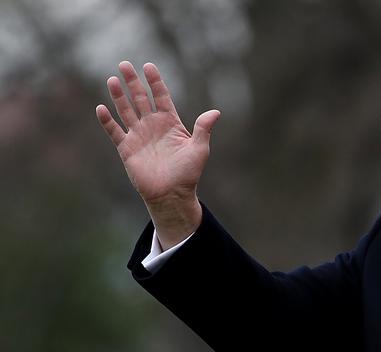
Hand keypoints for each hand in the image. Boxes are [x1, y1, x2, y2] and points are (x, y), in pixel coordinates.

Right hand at [96, 61, 219, 246]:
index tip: (149, 66)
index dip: (155, 82)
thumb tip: (216, 112)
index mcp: (170, 123)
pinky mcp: (127, 148)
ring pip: (126, 110)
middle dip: (133, 82)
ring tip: (113, 79)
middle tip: (124, 64)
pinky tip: (101, 108)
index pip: (161, 97)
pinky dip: (107, 121)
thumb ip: (203, 129)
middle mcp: (153, 126)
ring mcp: (138, 136)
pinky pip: (114, 131)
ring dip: (118, 95)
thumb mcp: (199, 149)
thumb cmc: (188, 173)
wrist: (172, 194)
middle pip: (140, 99)